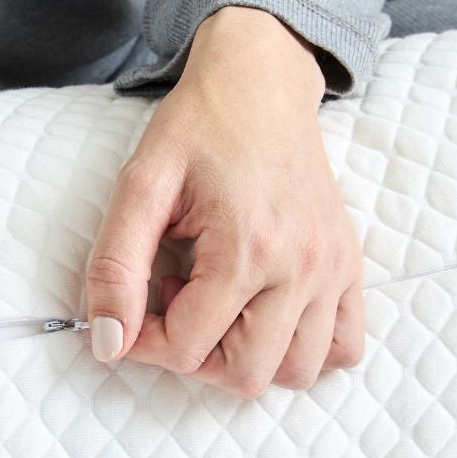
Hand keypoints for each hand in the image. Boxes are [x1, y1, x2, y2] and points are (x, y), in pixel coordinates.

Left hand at [85, 6, 364, 396]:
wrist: (259, 82)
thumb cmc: (198, 128)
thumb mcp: (140, 186)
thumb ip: (115, 268)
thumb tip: (107, 341)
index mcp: (247, 249)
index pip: (188, 348)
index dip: (144, 341)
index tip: (134, 306)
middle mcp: (301, 267)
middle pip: (246, 375)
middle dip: (195, 355)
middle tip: (177, 299)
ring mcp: (333, 270)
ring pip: (297, 371)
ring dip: (248, 356)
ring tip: (221, 302)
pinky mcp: (349, 266)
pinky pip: (345, 347)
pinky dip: (305, 349)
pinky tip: (266, 313)